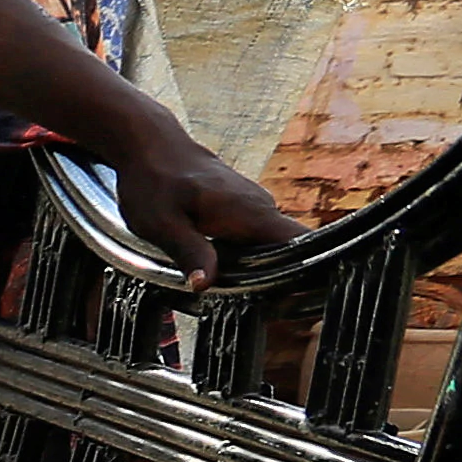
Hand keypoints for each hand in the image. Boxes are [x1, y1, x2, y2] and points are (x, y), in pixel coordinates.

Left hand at [108, 123, 299, 286]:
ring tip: (250, 300)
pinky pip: (256, 240)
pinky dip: (248, 259)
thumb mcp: (163, 225)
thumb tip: (205, 284)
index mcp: (251, 213)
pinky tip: (232, 276)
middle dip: (283, 283)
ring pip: (272, 248)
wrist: (150, 147)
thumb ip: (189, 253)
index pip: (303, 243)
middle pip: (291, 253)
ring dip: (264, 273)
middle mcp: (262, 209)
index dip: (311, 271)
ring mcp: (254, 208)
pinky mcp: (243, 211)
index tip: (305, 298)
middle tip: (269, 314)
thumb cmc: (154, 182)